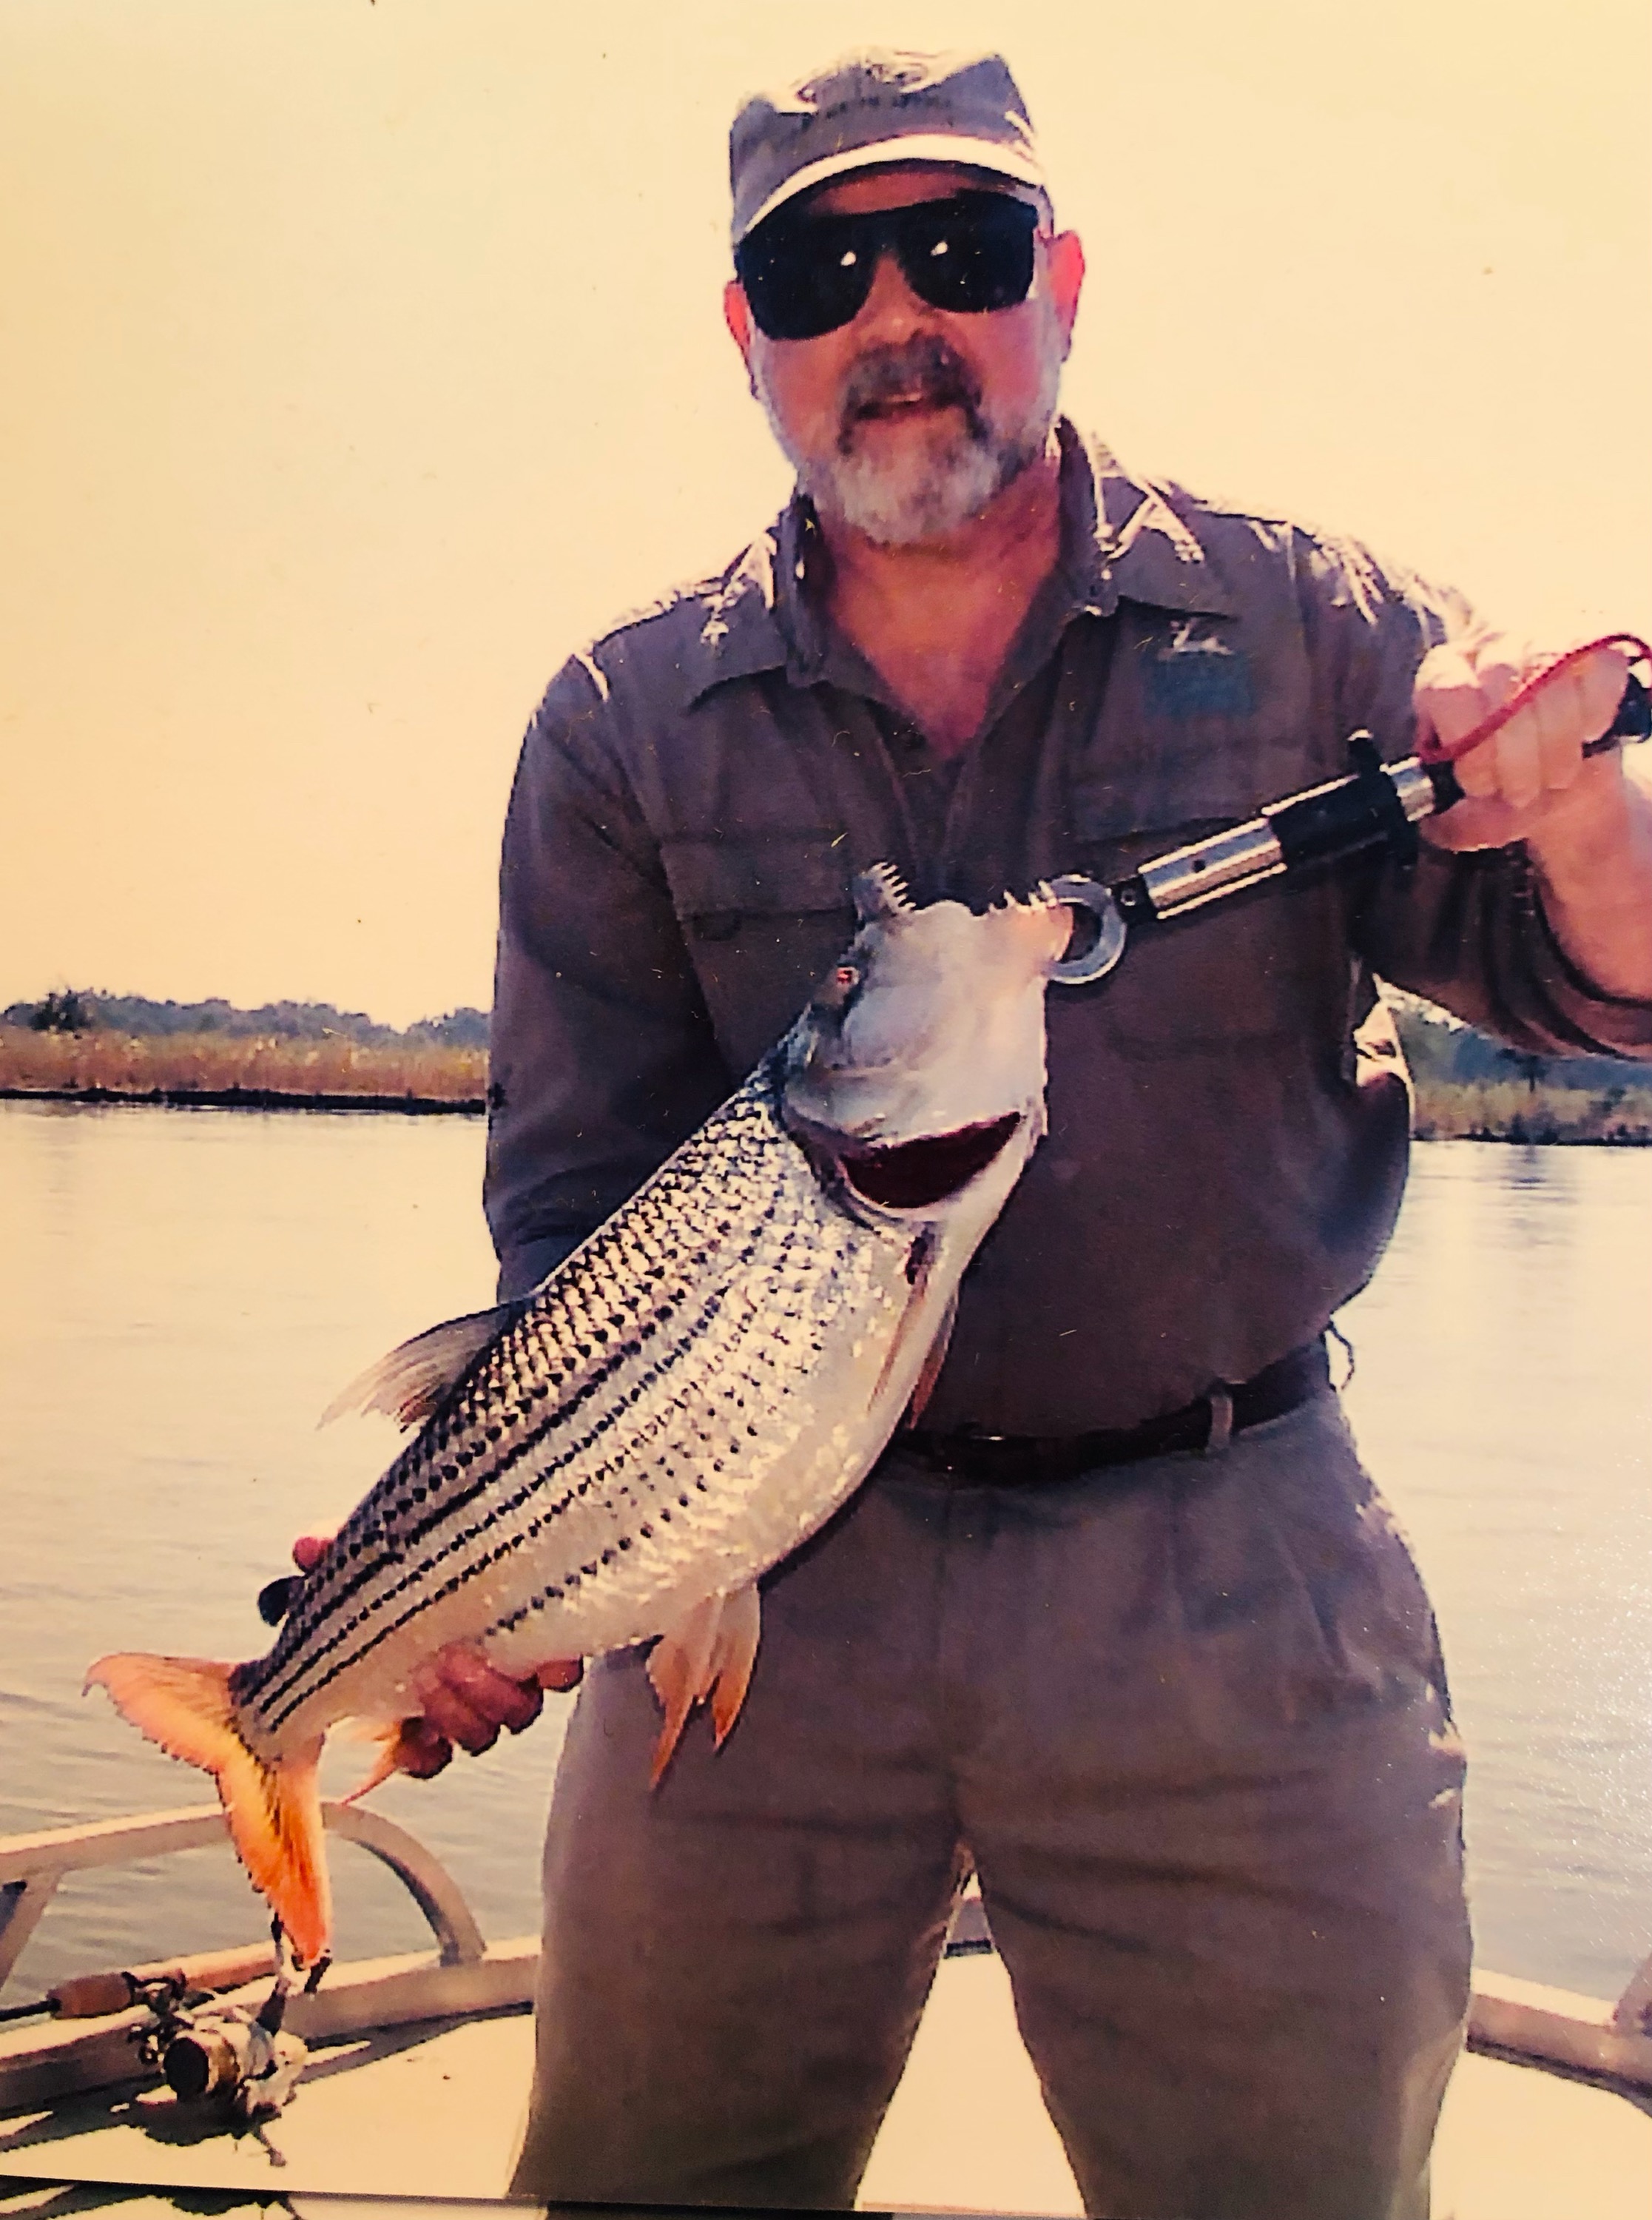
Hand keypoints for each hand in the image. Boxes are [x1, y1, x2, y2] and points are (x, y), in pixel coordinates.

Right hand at [291, 1530, 582, 1779]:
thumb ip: (338, 1552)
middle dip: (455, 1714)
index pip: (426, 1749)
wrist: (502, 1508)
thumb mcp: (380, 1547)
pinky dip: (552, 1669)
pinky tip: (540, 1656)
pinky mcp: (559, 1636)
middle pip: (476, 1733)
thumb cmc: (430, 1542)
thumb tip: (306, 1548)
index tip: (407, 1737)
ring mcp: (521, 1665)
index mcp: (433, 1682)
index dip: (419, 1754)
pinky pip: (562, 1672)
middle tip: (433, 1670)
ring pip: (516, 1715)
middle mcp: (480, 1685)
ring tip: (463, 1655)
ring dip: (490, 1697)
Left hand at [1416, 633, 1630, 857]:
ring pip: (1552, 679)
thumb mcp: (1477, 815)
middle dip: (1517, 758)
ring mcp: (1540, 637)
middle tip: (1522, 793)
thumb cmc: (1509, 786)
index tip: (1482, 785)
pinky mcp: (1591, 644)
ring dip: (1557, 744)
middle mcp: (1487, 646)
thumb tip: (1438, 823)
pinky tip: (1585, 736)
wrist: (1562, 776)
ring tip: (1554, 777)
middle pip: (1503, 688)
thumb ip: (1456, 822)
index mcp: (1442, 676)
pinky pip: (1599, 672)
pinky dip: (1595, 714)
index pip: (1450, 691)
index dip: (1470, 745)